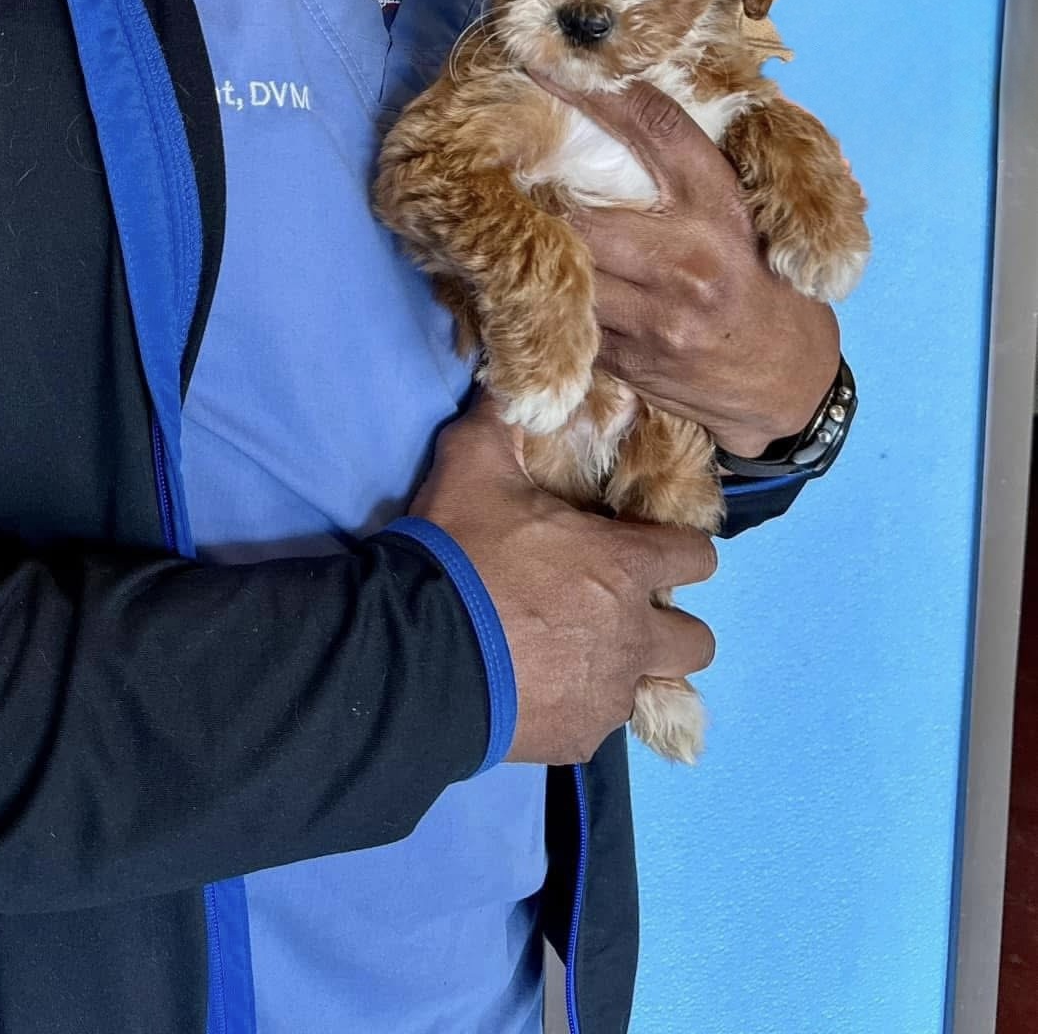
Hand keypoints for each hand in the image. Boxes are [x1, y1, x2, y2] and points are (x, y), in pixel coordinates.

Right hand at [412, 394, 716, 763]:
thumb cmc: (462, 554)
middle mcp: (633, 634)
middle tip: (620, 610)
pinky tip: (533, 688)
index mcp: (625, 566)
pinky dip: (575, 707)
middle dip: (672, 626)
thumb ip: (502, 421)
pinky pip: (596, 725)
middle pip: (698, 641)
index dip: (680, 550)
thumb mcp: (474, 466)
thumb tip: (515, 379)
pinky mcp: (577, 739)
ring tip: (571, 654)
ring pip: (649, 687)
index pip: (699, 557)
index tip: (648, 548)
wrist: (418, 655)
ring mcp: (608, 694)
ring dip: (624, 671)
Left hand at [536, 76, 840, 459]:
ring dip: (537, 249)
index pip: (653, 127)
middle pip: (581, 211)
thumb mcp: (745, 213)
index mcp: (720, 205)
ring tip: (509, 227)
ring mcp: (657, 317)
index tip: (546, 62)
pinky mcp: (632, 361)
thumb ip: (690, 170)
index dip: (595, 91)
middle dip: (539, 192)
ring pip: (566, 270)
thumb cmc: (766, 281)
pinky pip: (570, 321)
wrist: (791, 384)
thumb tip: (618, 102)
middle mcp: (689, 258)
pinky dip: (550, 300)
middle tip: (505, 168)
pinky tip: (535, 285)